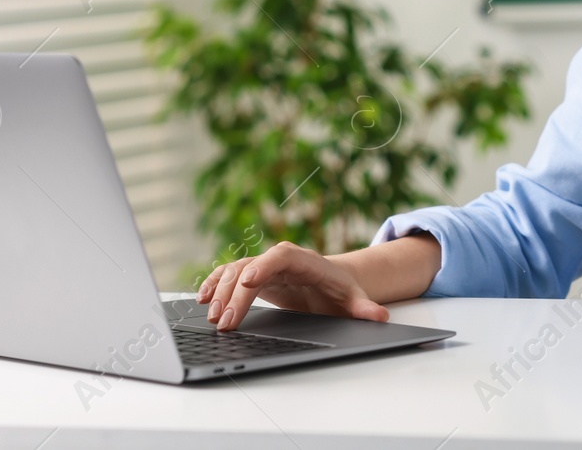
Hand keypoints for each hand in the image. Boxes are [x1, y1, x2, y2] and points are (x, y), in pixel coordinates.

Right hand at [197, 241, 389, 329]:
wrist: (332, 282)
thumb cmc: (341, 291)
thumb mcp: (354, 300)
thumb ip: (365, 309)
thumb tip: (380, 315)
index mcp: (303, 260)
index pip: (280, 257)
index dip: (264, 267)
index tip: (249, 282)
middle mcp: (279, 259)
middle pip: (251, 269)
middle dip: (236, 295)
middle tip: (225, 323)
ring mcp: (263, 266)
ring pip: (235, 272)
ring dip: (220, 292)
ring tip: (212, 317)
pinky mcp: (252, 276)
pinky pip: (228, 276)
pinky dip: (214, 285)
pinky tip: (201, 299)